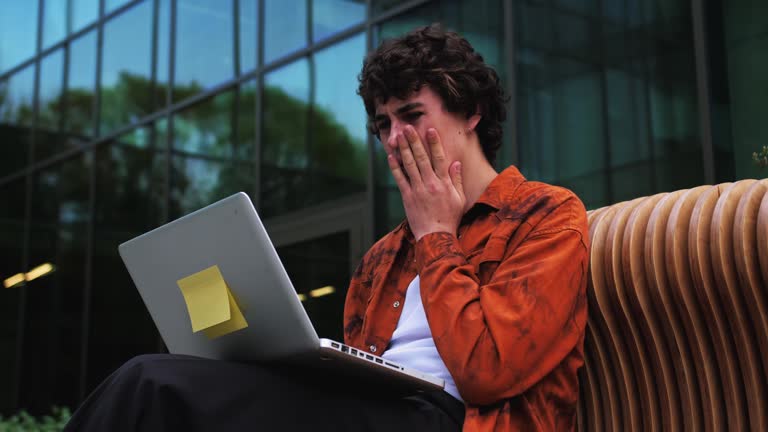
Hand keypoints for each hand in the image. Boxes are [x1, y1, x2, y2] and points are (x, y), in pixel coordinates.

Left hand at [387, 125, 465, 240]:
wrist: (436, 236)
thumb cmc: (450, 218)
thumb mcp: (459, 199)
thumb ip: (457, 180)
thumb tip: (456, 163)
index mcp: (444, 183)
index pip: (439, 158)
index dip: (434, 143)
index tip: (430, 129)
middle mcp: (430, 184)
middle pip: (421, 158)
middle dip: (414, 141)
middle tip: (407, 127)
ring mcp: (417, 190)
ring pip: (409, 165)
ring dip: (403, 149)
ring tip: (398, 136)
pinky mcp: (407, 197)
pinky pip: (400, 179)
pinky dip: (395, 167)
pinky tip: (391, 156)